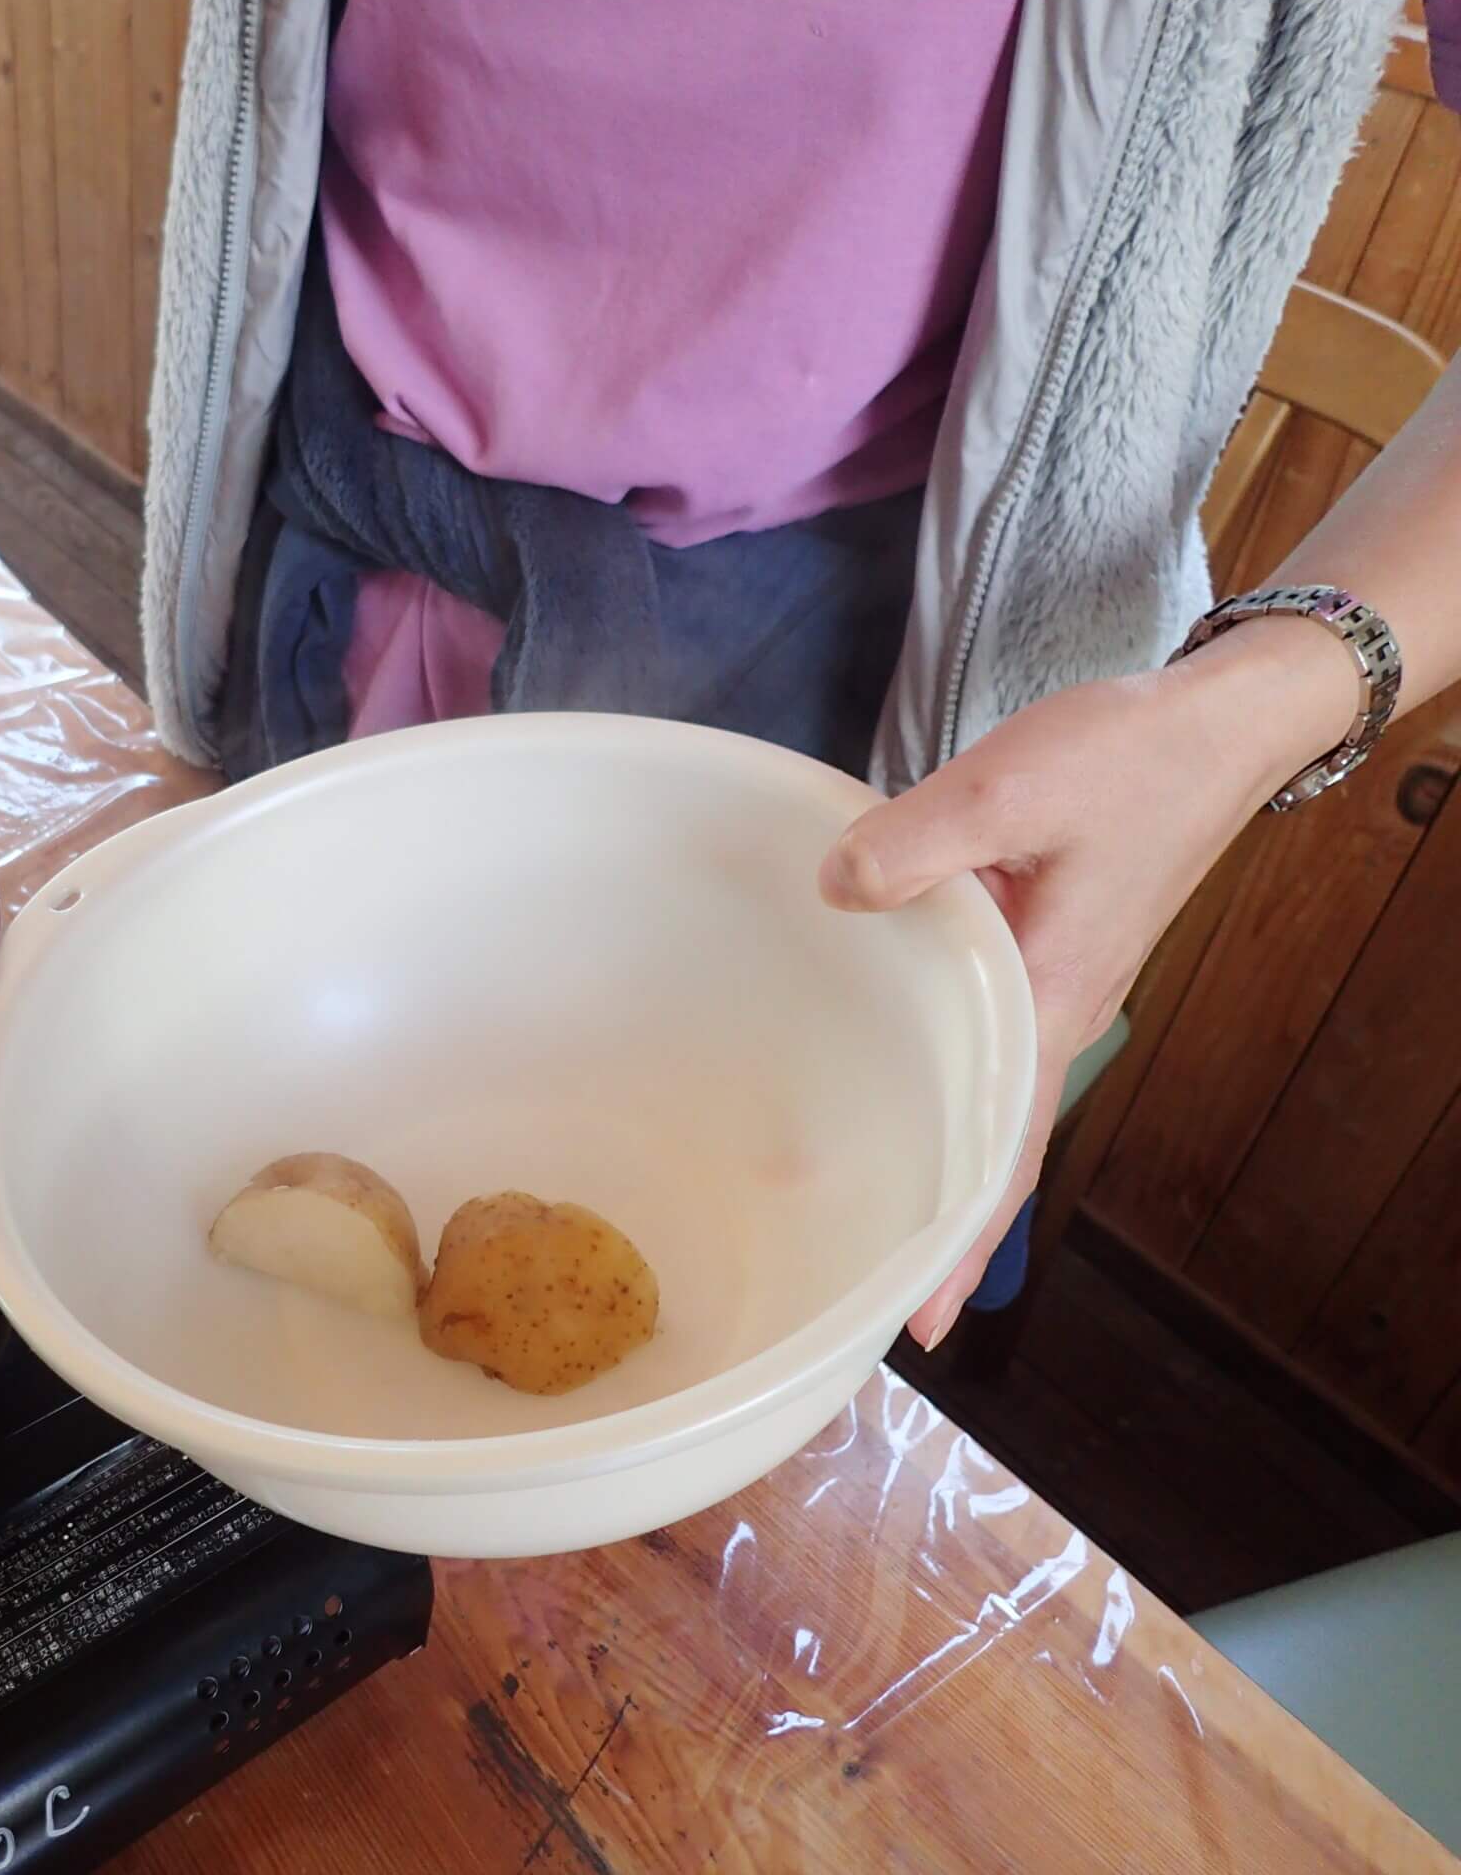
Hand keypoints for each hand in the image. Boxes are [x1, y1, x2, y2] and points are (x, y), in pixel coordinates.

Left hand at [817, 622, 1358, 1347]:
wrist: (1215, 723)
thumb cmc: (1126, 760)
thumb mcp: (1010, 786)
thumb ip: (917, 844)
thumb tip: (837, 891)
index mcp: (1052, 1003)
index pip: (1003, 1152)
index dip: (962, 1241)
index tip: (917, 1328)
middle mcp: (1060, 1014)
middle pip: (996, 1145)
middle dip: (941, 1220)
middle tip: (864, 1287)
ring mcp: (1060, 984)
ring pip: (992, 1090)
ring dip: (942, 1146)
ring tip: (868, 1195)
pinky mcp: (1050, 944)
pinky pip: (990, 1032)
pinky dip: (949, 1067)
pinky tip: (903, 1062)